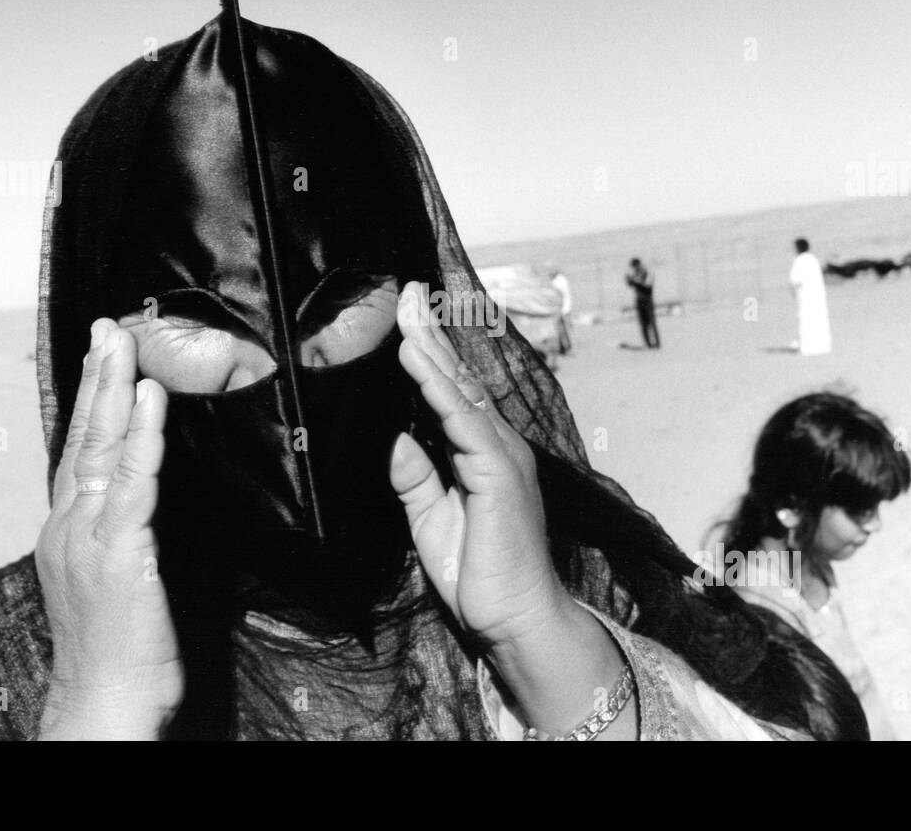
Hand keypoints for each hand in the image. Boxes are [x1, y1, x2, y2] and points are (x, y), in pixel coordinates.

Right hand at [35, 319, 181, 739]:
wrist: (104, 703)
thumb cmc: (119, 650)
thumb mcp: (115, 577)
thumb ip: (124, 532)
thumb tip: (148, 495)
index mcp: (67, 532)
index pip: (76, 451)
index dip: (89, 401)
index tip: (100, 356)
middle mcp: (69, 527)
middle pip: (81, 437)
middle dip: (96, 377)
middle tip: (108, 326)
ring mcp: (89, 538)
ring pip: (100, 448)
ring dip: (114, 388)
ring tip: (124, 342)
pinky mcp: (121, 553)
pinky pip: (133, 482)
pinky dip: (141, 436)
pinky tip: (148, 399)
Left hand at [389, 283, 634, 737]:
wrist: (515, 620)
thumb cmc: (479, 576)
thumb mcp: (430, 520)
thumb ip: (415, 477)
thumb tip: (396, 436)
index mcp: (480, 454)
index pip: (449, 394)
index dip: (427, 354)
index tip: (405, 316)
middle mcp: (496, 445)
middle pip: (457, 380)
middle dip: (429, 333)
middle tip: (405, 290)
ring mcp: (501, 456)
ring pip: (461, 391)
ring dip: (431, 348)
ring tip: (407, 310)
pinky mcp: (499, 473)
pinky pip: (464, 422)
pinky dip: (439, 388)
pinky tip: (418, 362)